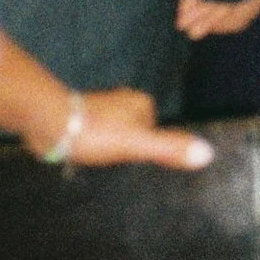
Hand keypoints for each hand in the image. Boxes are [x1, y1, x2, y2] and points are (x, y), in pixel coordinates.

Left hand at [71, 90, 215, 171]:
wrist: (50, 123)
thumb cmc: (96, 132)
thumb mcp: (137, 144)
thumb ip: (169, 148)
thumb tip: (208, 154)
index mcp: (143, 103)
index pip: (155, 134)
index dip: (144, 151)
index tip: (128, 158)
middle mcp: (125, 100)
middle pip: (137, 134)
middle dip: (126, 149)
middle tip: (110, 158)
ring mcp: (104, 107)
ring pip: (116, 135)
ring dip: (108, 148)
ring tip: (96, 156)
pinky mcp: (84, 116)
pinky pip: (98, 135)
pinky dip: (94, 145)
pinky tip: (85, 152)